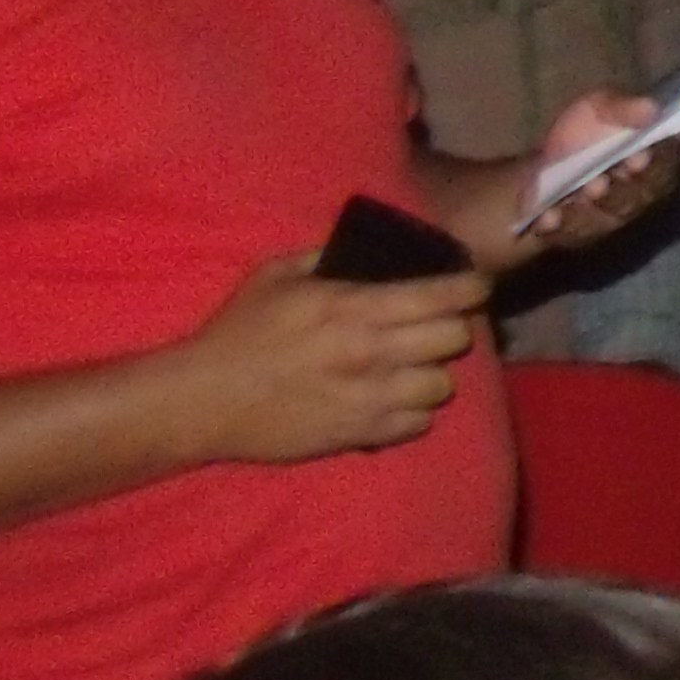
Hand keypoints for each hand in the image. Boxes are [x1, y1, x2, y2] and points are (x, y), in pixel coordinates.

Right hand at [177, 253, 486, 463]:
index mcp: (354, 308)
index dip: (469, 287)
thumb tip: (364, 246)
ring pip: (443, 385)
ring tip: (413, 367)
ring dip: (432, 373)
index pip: (440, 296)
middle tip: (435, 326)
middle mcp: (372, 352)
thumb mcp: (275, 275)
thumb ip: (326, 256)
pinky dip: (414, 411)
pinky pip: (419, 424)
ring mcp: (370, 397)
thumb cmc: (237, 332)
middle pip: (455, 339)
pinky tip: (394, 399)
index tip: (476, 284)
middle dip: (452, 328)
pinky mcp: (360, 434)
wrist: (203, 400)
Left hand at [517, 90, 679, 250]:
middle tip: (612, 173)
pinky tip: (549, 217)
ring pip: (613, 217)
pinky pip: (575, 234)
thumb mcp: (596, 107)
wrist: (538, 164)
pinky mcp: (581, 234)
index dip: (664, 158)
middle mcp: (641, 192)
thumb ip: (622, 108)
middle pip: (646, 195)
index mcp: (652, 158)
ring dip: (598, 205)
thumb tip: (652, 108)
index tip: (644, 152)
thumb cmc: (580, 132)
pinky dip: (562, 225)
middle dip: (629, 185)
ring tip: (584, 190)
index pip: (671, 160)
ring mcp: (611, 216)